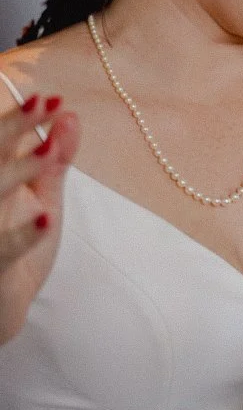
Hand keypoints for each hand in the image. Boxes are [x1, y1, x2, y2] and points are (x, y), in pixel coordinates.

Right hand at [0, 95, 79, 342]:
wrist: (1, 310)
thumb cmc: (13, 252)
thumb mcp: (38, 201)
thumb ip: (52, 162)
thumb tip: (70, 116)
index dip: (18, 118)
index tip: (52, 99)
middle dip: (10, 129)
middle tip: (45, 104)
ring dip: (16, 171)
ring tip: (49, 153)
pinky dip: (20, 239)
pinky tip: (45, 222)